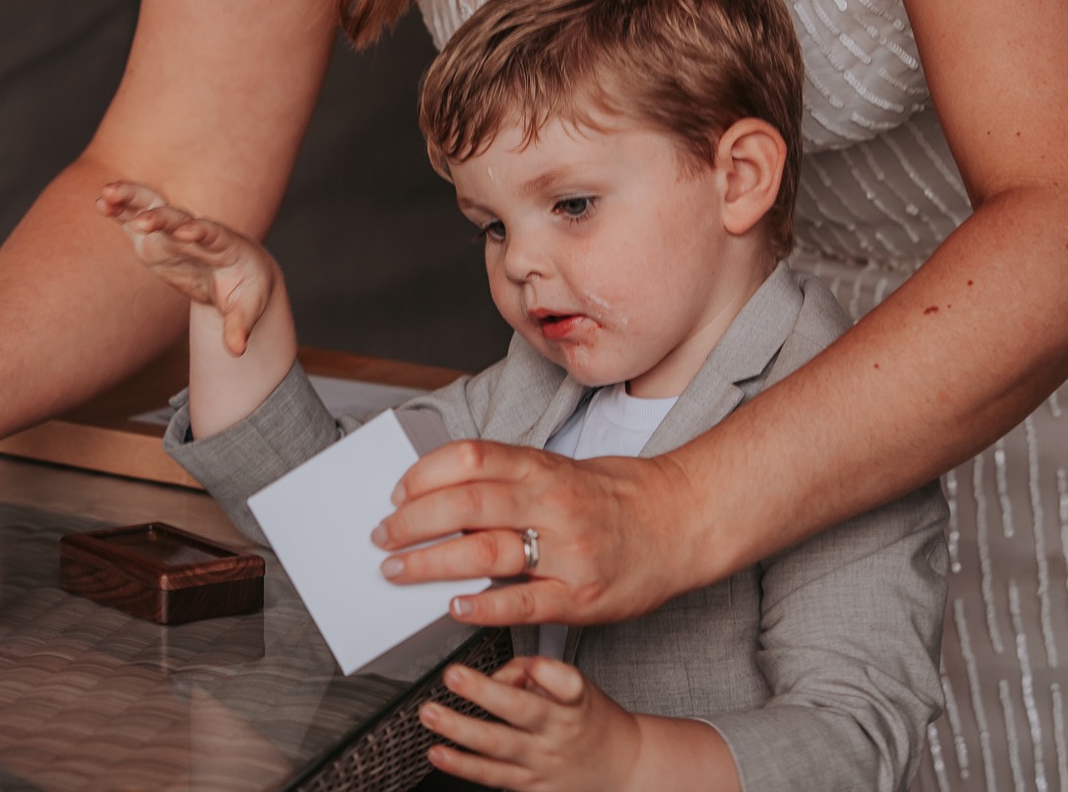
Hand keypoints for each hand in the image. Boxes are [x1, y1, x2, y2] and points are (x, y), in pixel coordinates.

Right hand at [97, 181, 278, 356]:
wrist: (238, 271)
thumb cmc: (246, 290)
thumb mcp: (247, 308)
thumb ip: (239, 325)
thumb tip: (237, 350)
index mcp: (224, 246)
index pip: (212, 235)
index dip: (200, 231)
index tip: (187, 231)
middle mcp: (195, 233)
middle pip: (177, 218)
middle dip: (160, 218)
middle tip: (143, 221)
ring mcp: (172, 232)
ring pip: (152, 207)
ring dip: (131, 198)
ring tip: (106, 194)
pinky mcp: (154, 238)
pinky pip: (134, 218)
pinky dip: (119, 209)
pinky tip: (99, 203)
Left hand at [372, 440, 705, 626]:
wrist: (684, 522)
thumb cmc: (616, 497)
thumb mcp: (562, 471)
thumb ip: (510, 482)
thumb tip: (444, 496)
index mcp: (543, 467)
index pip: (470, 458)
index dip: (423, 475)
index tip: (396, 493)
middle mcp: (551, 503)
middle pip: (466, 503)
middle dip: (413, 522)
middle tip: (383, 537)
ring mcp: (567, 551)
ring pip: (485, 551)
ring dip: (431, 563)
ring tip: (399, 571)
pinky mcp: (580, 595)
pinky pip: (522, 603)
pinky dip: (482, 607)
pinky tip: (454, 609)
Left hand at [420, 656, 638, 790]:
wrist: (620, 765)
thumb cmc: (588, 719)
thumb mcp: (575, 685)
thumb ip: (533, 672)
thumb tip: (496, 676)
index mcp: (571, 703)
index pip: (564, 684)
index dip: (546, 672)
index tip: (528, 663)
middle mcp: (556, 733)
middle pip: (519, 713)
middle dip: (482, 693)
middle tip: (452, 676)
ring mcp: (542, 764)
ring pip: (498, 750)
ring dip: (460, 732)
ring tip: (432, 717)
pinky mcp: (531, 787)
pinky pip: (493, 778)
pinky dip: (464, 767)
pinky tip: (440, 754)